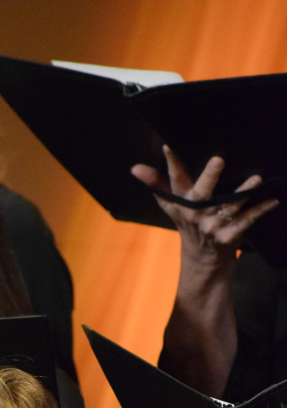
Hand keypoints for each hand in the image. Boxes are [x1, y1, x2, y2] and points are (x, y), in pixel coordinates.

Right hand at [132, 146, 278, 264]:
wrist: (203, 262)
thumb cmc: (190, 226)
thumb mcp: (172, 206)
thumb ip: (156, 184)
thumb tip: (135, 168)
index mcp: (182, 203)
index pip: (174, 180)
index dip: (171, 163)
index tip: (168, 146)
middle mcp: (196, 214)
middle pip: (202, 193)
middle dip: (210, 177)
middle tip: (218, 160)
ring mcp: (213, 226)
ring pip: (229, 206)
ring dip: (244, 192)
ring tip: (256, 179)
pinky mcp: (229, 236)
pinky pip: (247, 221)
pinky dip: (261, 210)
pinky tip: (272, 200)